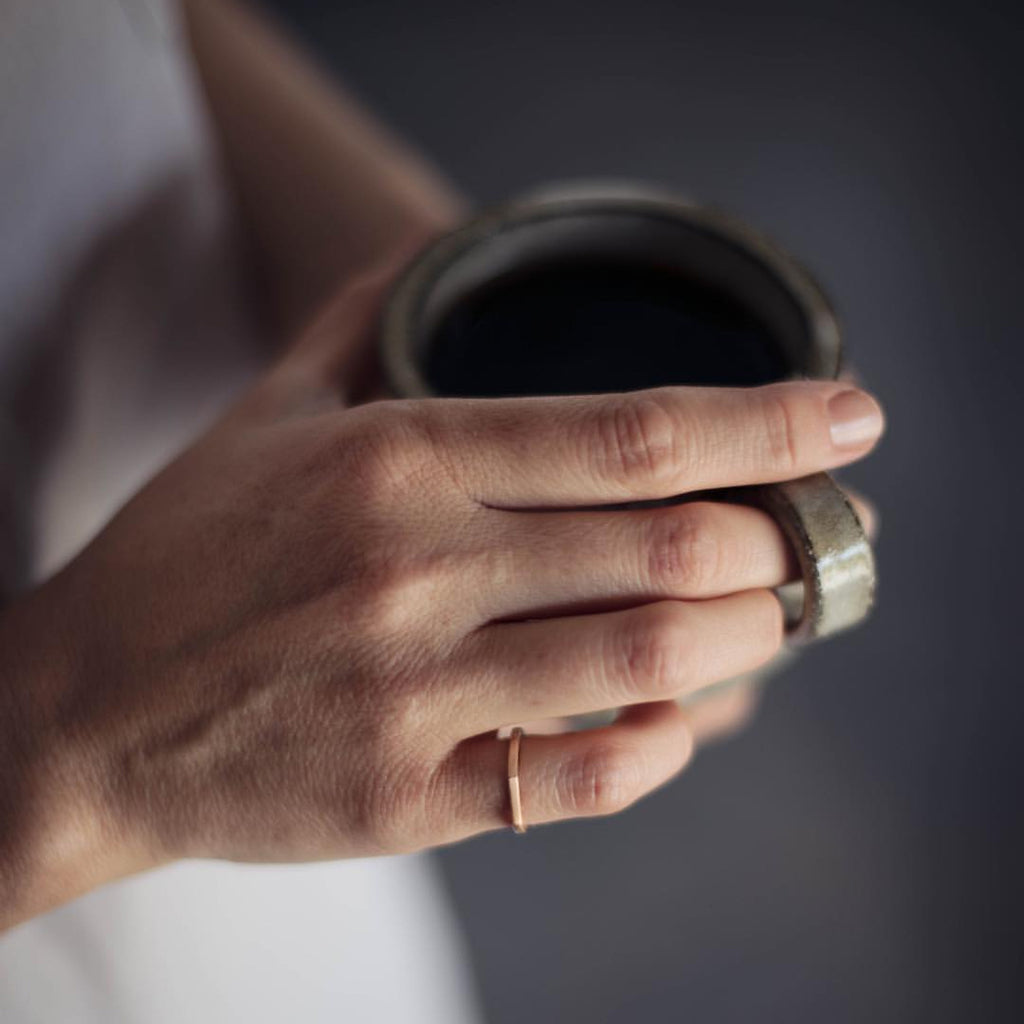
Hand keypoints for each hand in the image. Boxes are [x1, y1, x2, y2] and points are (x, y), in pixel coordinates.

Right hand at [0, 264, 883, 925]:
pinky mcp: (403, 794)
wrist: (86, 709)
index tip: (850, 422)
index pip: (628, 431)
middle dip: (776, 539)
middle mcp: (412, 569)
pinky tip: (680, 717)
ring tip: (775, 616)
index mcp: (394, 459)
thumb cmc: (185, 557)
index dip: (765, 425)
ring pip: (641, 655)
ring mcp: (410, 689)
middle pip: (664, 544)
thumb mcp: (265, 415)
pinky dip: (657, 744)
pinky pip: (578, 774)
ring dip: (743, 638)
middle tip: (820, 534)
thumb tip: (439, 243)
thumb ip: (359, 320)